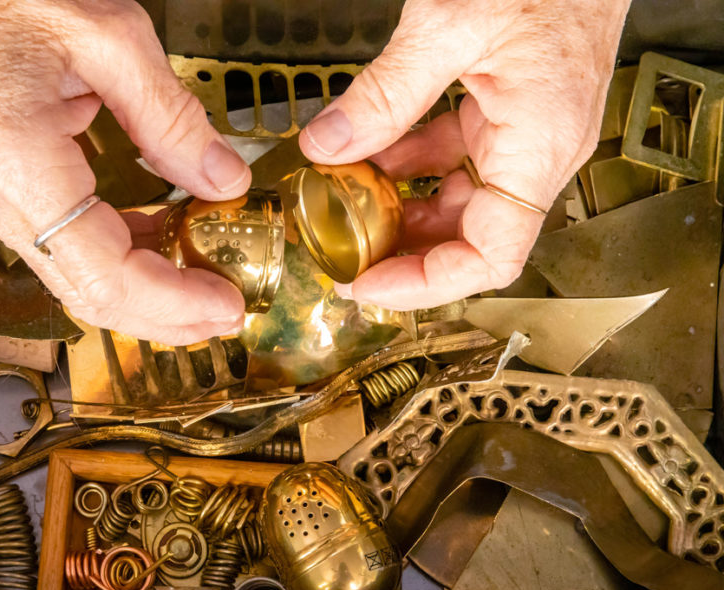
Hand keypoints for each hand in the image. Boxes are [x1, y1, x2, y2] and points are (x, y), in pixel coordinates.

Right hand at [0, 0, 250, 343]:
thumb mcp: (110, 37)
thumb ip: (172, 117)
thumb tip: (224, 179)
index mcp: (19, 166)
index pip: (107, 275)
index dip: (173, 302)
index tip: (225, 304)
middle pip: (90, 295)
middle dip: (164, 317)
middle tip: (225, 313)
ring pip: (77, 278)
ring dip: (144, 291)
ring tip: (203, 284)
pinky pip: (65, 245)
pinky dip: (118, 256)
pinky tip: (160, 242)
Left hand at [299, 0, 629, 309]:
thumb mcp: (449, 25)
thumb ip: (385, 95)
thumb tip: (328, 147)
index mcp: (539, 146)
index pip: (489, 256)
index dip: (426, 283)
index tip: (368, 286)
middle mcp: (538, 151)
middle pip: (468, 237)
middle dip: (401, 252)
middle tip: (341, 253)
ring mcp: (523, 133)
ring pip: (457, 202)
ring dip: (400, 210)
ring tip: (345, 208)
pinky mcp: (505, 110)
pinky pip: (454, 158)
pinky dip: (408, 165)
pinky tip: (368, 157)